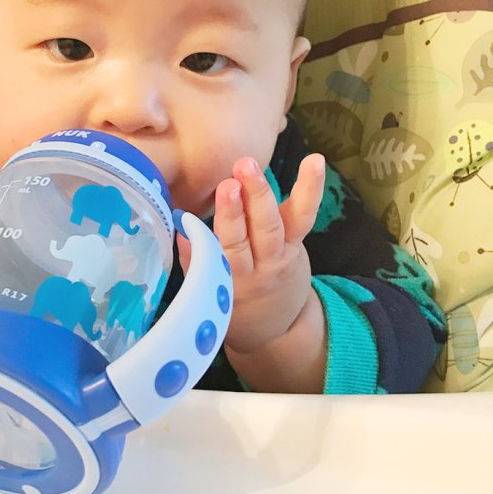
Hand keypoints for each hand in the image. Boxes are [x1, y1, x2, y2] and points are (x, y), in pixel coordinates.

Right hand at [178, 153, 326, 390]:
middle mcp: (260, 267)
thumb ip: (194, 260)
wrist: (277, 332)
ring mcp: (281, 254)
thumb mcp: (208, 294)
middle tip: (239, 172)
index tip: (218, 196)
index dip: (225, 223)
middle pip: (255, 234)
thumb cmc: (233, 307)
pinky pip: (304, 216)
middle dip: (247, 201)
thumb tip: (180, 223)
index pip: (227, 249)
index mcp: (232, 280)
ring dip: (267, 189)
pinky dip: (309, 188)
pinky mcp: (297, 243)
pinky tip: (313, 162)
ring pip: (278, 222)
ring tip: (256, 163)